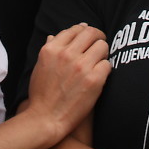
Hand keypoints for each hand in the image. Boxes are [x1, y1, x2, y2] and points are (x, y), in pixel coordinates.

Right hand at [25, 24, 110, 141]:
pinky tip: (100, 75)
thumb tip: (54, 34)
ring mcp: (81, 66)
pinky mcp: (93, 80)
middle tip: (99, 44)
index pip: (75, 29)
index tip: (88, 36)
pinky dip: (105, 69)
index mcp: (52, 48)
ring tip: (99, 60)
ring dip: (102, 53)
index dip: (84, 31)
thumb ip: (49, 48)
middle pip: (91, 33)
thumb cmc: (42, 94)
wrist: (46, 119)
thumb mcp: (40, 65)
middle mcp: (66, 54)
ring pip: (102, 46)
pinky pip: (107, 64)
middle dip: (97, 37)